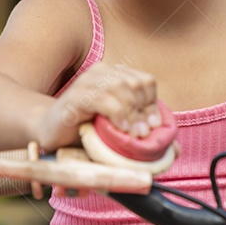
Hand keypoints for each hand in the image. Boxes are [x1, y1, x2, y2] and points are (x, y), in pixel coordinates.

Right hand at [35, 62, 162, 150]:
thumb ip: (145, 139)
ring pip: (121, 88)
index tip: (153, 127)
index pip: (145, 81)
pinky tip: (118, 130)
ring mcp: (87, 82)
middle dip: (144, 110)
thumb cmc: (86, 134)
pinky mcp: (75, 96)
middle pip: (136, 83)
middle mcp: (102, 73)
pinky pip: (103, 99)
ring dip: (132, 114)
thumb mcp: (119, 135)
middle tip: (143, 135)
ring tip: (133, 136)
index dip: (153, 103)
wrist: (50, 134)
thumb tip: (176, 151)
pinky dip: (116, 114)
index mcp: (114, 75)